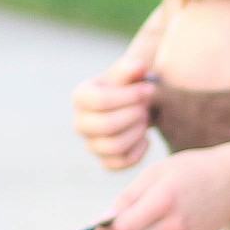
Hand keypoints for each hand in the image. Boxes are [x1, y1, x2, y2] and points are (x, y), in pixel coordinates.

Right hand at [72, 11, 167, 170]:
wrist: (134, 105)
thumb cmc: (130, 85)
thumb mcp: (130, 72)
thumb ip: (132, 68)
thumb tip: (138, 66)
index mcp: (81, 97)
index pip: (101, 100)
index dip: (129, 96)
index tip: (149, 90)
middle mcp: (80, 122)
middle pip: (106, 125)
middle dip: (133, 116)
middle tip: (146, 107)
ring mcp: (91, 144)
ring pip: (114, 146)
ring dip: (137, 132)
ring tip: (146, 119)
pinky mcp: (104, 160)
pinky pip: (120, 164)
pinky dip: (138, 152)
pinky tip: (145, 138)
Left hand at [102, 147, 229, 229]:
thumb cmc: (187, 171)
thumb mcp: (154, 173)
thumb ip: (126, 198)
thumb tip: (101, 222)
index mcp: (165, 201)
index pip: (122, 229)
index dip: (105, 229)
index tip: (100, 224)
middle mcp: (177, 226)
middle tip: (118, 221)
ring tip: (142, 221)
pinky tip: (157, 229)